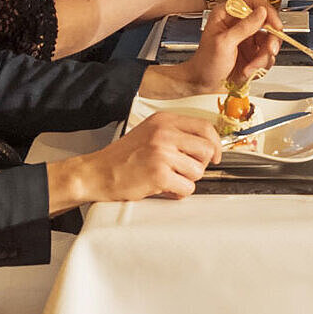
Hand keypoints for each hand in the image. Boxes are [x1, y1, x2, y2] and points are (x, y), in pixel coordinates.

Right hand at [59, 111, 221, 206]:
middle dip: (199, 165)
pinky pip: (187, 188)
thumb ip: (175, 134)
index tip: (215, 155)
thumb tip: (206, 145)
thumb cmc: (123, 157)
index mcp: (164, 120)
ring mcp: (162, 153)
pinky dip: (178, 193)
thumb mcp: (150, 132)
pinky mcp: (159, 174)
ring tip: (169, 179)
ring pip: (198, 171)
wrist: (96, 173)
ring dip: (186, 180)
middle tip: (184, 171)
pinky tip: (164, 188)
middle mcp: (165, 132)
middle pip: (206, 150)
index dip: (215, 144)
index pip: (205, 127)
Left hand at [148, 0, 281, 99]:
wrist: (203, 86)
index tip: (275, 25)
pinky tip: (248, 70)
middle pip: (268, 23)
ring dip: (264, 57)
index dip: (268, 12)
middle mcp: (240, 25)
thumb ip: (244, 27)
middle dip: (270, 40)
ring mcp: (248, 40)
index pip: (255, 3)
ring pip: (270, 42)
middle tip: (269, 50)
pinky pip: (268, 56)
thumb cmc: (205, 63)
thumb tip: (261, 12)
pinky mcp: (254, 55)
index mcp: (228, 14)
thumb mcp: (224, 43)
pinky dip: (261, 65)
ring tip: (252, 67)